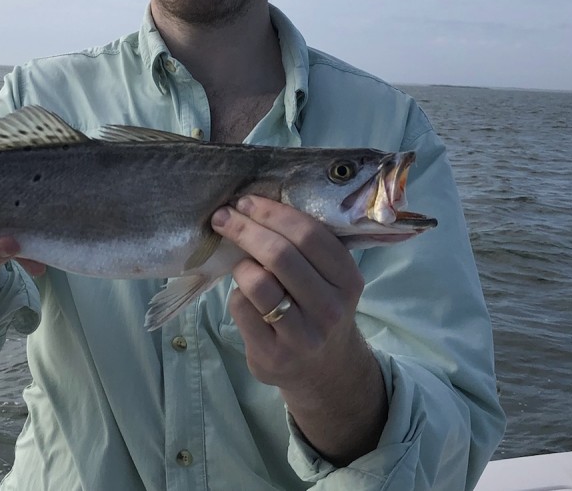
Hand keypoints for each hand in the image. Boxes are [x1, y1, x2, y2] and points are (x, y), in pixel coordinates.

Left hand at [211, 195, 386, 463]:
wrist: (325, 371)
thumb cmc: (318, 308)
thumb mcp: (329, 278)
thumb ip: (305, 247)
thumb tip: (255, 203)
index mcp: (347, 279)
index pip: (309, 234)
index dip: (273, 212)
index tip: (247, 200)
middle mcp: (330, 308)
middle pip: (280, 255)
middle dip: (246, 228)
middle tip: (224, 217)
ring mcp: (303, 335)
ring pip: (258, 282)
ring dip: (241, 263)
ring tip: (238, 260)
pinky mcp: (274, 354)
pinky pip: (243, 308)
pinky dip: (236, 293)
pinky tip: (243, 293)